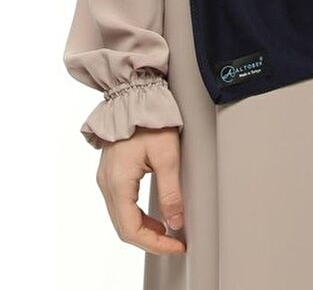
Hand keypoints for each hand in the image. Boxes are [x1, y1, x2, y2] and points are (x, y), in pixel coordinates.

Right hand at [95, 125, 185, 254]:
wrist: (136, 94)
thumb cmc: (150, 119)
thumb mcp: (167, 154)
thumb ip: (171, 191)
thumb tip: (176, 222)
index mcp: (118, 182)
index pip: (131, 229)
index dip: (155, 243)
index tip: (176, 245)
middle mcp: (107, 183)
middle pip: (124, 227)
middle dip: (151, 239)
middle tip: (175, 243)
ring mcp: (106, 178)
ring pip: (121, 217)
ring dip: (144, 229)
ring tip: (169, 231)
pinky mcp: (111, 172)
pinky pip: (121, 204)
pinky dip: (137, 215)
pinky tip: (154, 215)